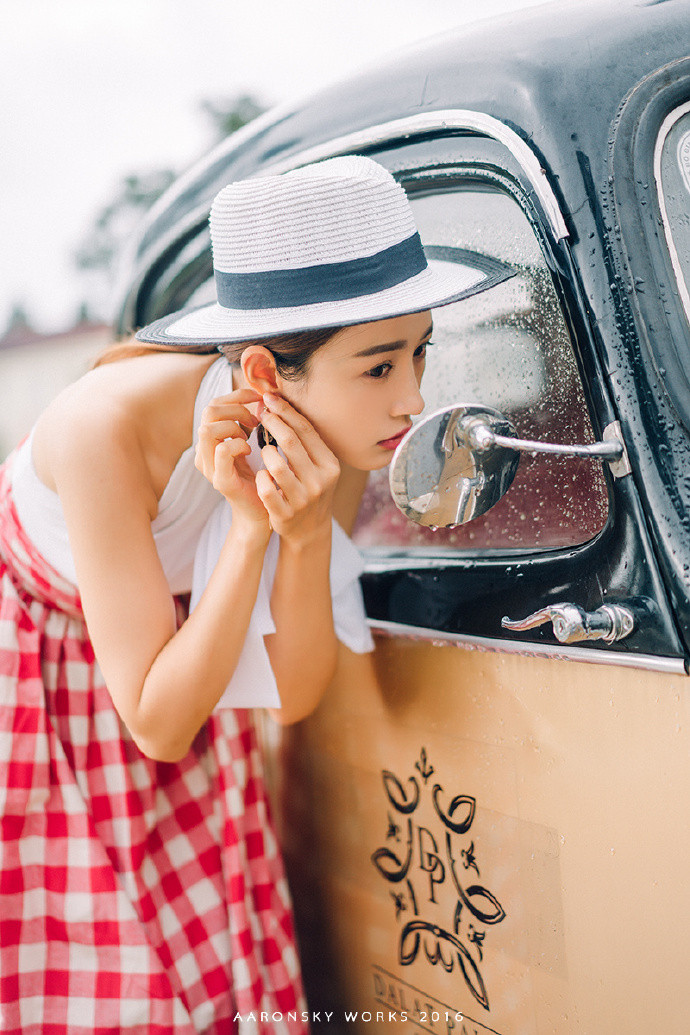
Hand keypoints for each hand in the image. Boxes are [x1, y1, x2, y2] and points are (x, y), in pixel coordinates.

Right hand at [194, 388, 269, 532]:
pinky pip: (222, 450)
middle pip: (208, 411)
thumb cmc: (262, 475)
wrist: (264, 511)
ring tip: (251, 436)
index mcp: (211, 440)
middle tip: (256, 420)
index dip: (237, 395)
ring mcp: (209, 467)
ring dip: (235, 426)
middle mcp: (204, 451)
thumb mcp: (254, 442)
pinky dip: (239, 444)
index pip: (214, 404)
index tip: (259, 399)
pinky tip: (250, 450)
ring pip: (208, 429)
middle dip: (236, 408)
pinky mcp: (220, 480)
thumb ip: (250, 421)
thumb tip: (262, 396)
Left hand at [255, 393, 340, 547]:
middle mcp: (319, 481)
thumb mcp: (317, 465)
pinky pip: (265, 490)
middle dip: (272, 422)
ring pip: (275, 466)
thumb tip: (279, 404)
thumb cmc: (309, 488)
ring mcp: (302, 499)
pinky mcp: (285, 514)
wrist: (309, 529)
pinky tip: (261, 474)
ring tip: (264, 450)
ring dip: (265, 453)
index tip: (270, 398)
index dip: (286, 411)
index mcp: (330, 465)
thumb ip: (304, 440)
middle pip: (290, 442)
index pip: (306, 430)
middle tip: (261, 412)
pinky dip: (261, 478)